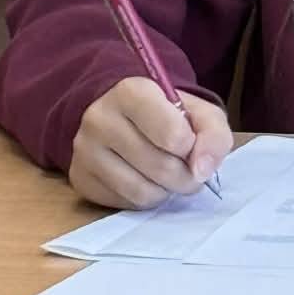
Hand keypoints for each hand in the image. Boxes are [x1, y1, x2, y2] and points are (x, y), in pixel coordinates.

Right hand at [68, 77, 234, 209]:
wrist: (121, 117)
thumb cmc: (166, 115)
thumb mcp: (199, 113)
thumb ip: (213, 135)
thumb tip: (201, 170)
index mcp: (131, 92)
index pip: (173, 135)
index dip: (192, 147)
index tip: (189, 142)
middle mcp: (99, 117)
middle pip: (161, 167)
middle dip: (185, 176)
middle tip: (187, 170)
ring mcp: (84, 149)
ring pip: (142, 191)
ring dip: (166, 191)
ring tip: (166, 176)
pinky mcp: (80, 177)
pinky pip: (125, 203)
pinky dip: (144, 198)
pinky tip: (144, 180)